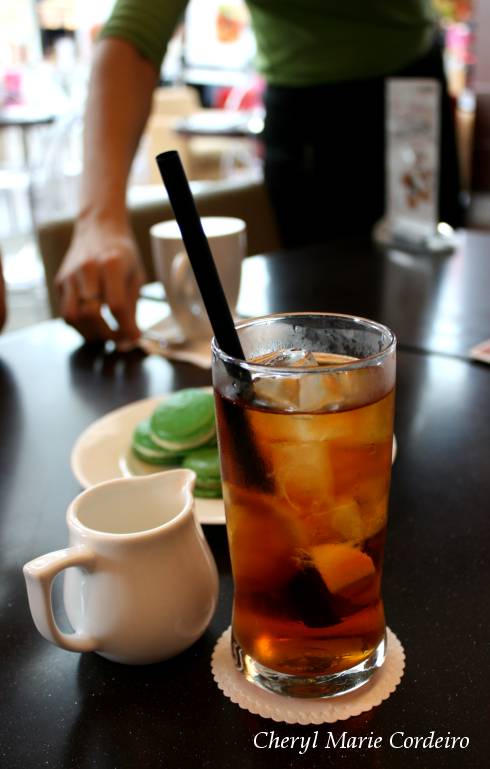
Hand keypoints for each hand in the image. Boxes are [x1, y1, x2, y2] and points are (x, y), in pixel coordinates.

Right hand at [56, 218, 144, 342]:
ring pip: (73, 317)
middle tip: (119, 339)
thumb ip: (133, 304)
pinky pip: (65, 312)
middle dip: (108, 334)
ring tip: (104, 335)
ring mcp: (70, 276)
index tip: (134, 337)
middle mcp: (87, 269)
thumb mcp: (136, 274)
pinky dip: (79, 326)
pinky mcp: (60, 282)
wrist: (98, 228)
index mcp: (111, 264)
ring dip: (89, 333)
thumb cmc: (122, 253)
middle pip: (92, 314)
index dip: (126, 327)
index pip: (116, 306)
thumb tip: (131, 334)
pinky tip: (92, 326)